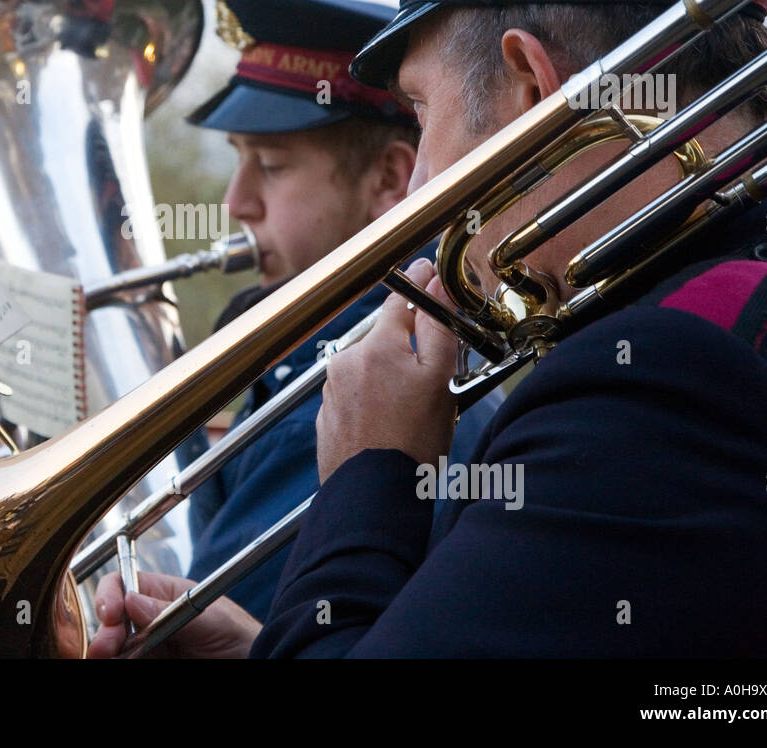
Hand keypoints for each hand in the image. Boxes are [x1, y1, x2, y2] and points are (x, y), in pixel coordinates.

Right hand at [86, 570, 260, 658]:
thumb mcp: (212, 618)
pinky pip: (129, 663)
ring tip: (106, 659)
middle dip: (105, 632)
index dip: (111, 595)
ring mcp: (152, 647)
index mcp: (165, 594)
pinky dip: (121, 664)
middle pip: (113, 621)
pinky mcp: (153, 666)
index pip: (125, 584)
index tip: (110, 613)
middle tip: (103, 649)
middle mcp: (152, 620)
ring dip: (107, 653)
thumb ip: (171, 609)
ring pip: (116, 649)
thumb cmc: (243, 637)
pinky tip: (122, 664)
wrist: (257, 663)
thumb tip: (132, 599)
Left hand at [316, 258, 458, 481]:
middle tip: (434, 375)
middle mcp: (347, 361)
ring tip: (413, 412)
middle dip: (409, 347)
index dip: (419, 285)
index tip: (428, 272)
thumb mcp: (439, 381)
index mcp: (377, 346)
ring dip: (390, 377)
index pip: (401, 302)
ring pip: (370, 367)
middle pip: (385, 338)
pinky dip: (373, 400)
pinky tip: (390, 425)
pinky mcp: (327, 414)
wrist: (371, 494)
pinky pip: (355, 395)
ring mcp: (333, 389)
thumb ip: (439, 329)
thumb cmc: (411, 443)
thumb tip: (438, 286)